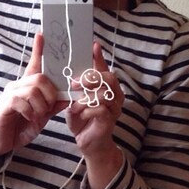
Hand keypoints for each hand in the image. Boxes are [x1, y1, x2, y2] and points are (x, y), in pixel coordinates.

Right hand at [0, 33, 65, 157]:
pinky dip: (30, 112)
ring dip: (41, 106)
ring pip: (33, 89)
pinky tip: (29, 119)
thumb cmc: (19, 127)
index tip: (42, 35)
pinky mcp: (5, 105)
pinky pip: (21, 101)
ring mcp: (10, 94)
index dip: (38, 50)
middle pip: (40, 78)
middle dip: (50, 94)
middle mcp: (17, 86)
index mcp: (27, 87)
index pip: (34, 64)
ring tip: (38, 117)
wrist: (0, 142)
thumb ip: (53, 106)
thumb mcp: (41, 117)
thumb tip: (68, 97)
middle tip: (49, 109)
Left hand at [66, 41, 124, 188]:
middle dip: (90, 79)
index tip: (92, 46)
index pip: (105, 68)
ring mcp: (115, 109)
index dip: (99, 57)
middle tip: (74, 84)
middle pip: (109, 78)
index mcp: (108, 88)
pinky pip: (101, 110)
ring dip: (85, 98)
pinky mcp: (110, 121)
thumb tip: (73, 68)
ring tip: (75, 105)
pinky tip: (80, 114)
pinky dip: (87, 110)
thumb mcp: (78, 98)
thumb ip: (79, 83)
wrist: (88, 142)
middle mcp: (116, 96)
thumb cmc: (83, 118)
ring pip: (103, 94)